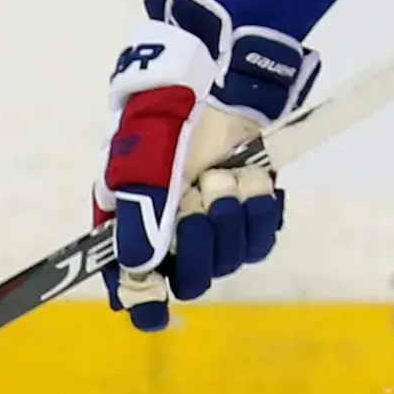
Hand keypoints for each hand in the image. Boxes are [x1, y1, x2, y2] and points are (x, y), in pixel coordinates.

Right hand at [89, 0, 319, 330]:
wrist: (211, 85)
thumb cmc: (162, 121)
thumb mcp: (139, 163)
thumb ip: (138, 217)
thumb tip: (138, 270)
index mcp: (133, 230)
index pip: (135, 290)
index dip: (144, 304)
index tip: (156, 307)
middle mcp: (173, 239)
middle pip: (192, 282)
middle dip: (199, 243)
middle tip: (196, 199)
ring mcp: (214, 230)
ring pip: (231, 260)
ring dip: (229, 216)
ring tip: (222, 176)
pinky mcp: (251, 218)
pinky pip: (261, 239)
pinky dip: (257, 209)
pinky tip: (248, 178)